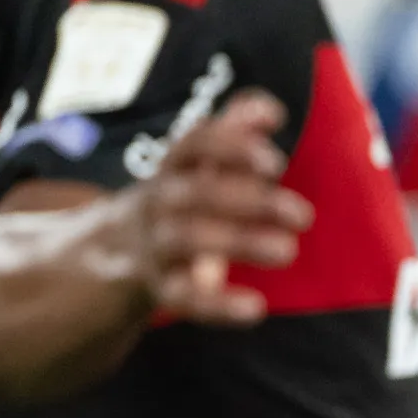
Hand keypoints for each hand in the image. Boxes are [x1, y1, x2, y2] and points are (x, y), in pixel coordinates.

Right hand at [141, 89, 312, 325]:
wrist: (113, 252)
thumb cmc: (178, 199)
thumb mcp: (198, 165)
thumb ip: (234, 132)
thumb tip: (272, 109)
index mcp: (173, 166)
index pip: (195, 143)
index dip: (232, 148)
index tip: (276, 163)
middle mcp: (159, 200)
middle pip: (197, 192)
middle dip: (250, 200)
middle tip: (304, 215)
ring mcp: (155, 245)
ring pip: (190, 239)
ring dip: (241, 242)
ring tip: (288, 250)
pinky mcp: (159, 289)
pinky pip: (184, 298)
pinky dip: (218, 305)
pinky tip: (255, 308)